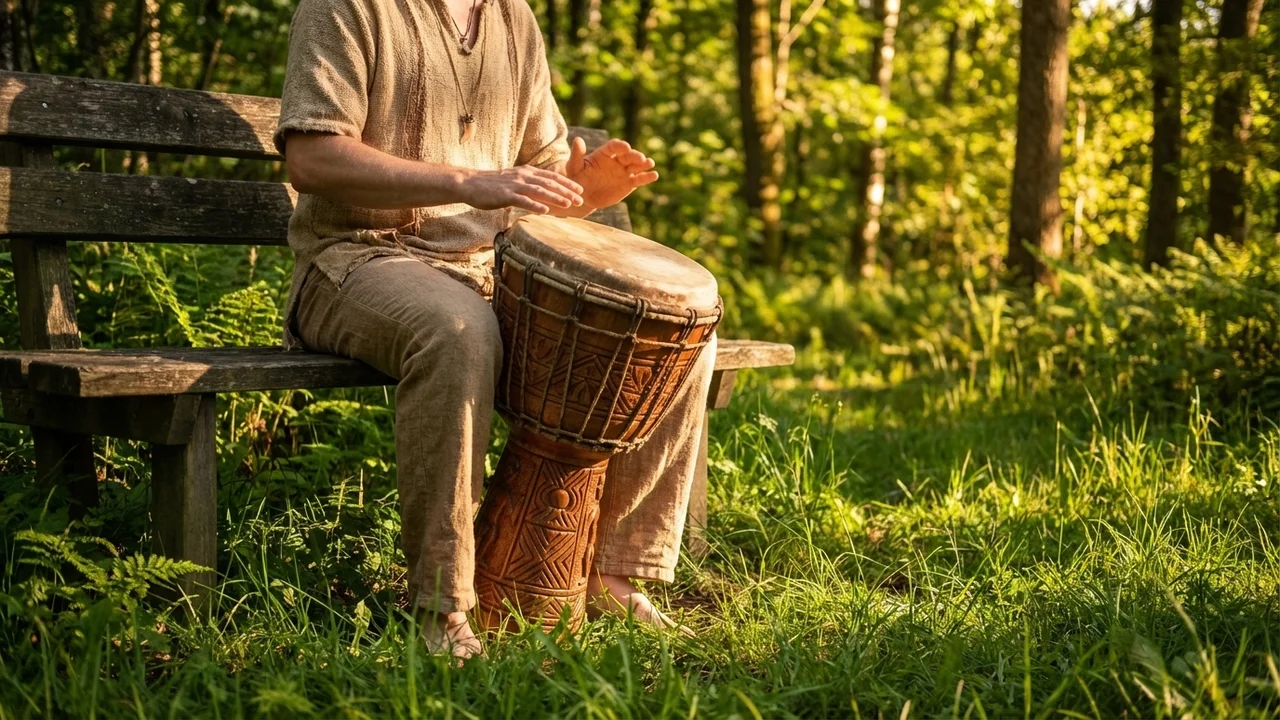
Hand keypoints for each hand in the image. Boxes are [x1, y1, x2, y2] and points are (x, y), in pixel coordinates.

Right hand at [460, 166, 583, 213]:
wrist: (470, 183)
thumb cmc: (493, 186)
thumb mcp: (514, 182)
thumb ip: (528, 186)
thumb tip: (542, 197)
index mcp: (527, 172)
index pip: (551, 176)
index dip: (567, 183)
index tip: (580, 190)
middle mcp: (523, 176)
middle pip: (550, 183)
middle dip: (566, 191)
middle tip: (580, 199)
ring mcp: (514, 185)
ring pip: (539, 190)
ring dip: (555, 197)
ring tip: (568, 205)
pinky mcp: (505, 195)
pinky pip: (523, 200)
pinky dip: (535, 205)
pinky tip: (545, 211)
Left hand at [564, 137, 658, 210]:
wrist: (583, 197)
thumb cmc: (577, 180)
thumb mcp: (574, 168)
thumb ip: (577, 155)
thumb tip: (577, 139)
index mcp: (604, 154)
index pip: (614, 146)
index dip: (620, 146)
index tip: (625, 147)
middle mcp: (616, 160)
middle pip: (628, 155)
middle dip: (635, 156)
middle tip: (641, 158)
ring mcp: (623, 172)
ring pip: (636, 166)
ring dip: (644, 164)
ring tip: (650, 163)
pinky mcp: (629, 184)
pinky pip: (639, 179)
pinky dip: (647, 177)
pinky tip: (654, 175)